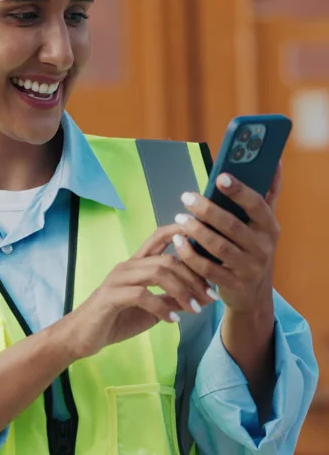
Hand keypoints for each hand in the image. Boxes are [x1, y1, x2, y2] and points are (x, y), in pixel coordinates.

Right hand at [65, 224, 218, 359]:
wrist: (81, 337)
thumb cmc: (115, 320)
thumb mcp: (151, 310)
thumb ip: (171, 300)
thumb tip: (201, 297)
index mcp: (136, 264)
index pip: (159, 237)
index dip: (182, 232)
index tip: (208, 242)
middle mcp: (128, 266)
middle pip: (168, 258)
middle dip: (194, 276)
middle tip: (210, 296)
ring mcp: (118, 279)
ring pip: (158, 272)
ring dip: (182, 291)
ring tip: (195, 309)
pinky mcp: (111, 296)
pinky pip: (142, 295)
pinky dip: (162, 307)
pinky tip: (172, 320)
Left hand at [170, 163, 281, 312]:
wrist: (254, 294)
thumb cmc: (253, 248)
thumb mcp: (263, 224)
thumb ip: (267, 193)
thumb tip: (275, 160)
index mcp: (269, 227)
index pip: (256, 205)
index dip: (239, 191)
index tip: (220, 177)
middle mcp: (262, 247)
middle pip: (232, 226)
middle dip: (207, 210)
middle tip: (187, 197)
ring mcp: (248, 268)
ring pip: (219, 247)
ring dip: (196, 231)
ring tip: (180, 217)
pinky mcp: (232, 285)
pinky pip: (208, 269)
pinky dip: (190, 255)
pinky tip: (178, 241)